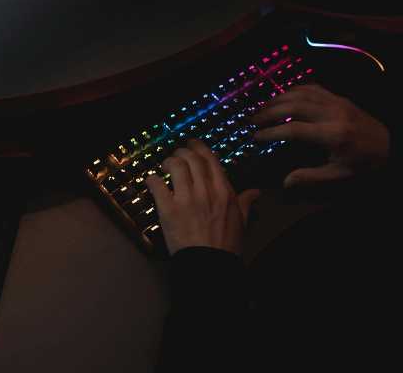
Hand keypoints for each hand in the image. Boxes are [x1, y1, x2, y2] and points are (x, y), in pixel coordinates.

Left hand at [146, 139, 259, 255]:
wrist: (210, 264)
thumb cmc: (226, 245)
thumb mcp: (241, 222)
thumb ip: (245, 203)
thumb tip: (255, 192)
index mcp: (224, 191)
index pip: (210, 159)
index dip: (198, 147)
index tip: (191, 143)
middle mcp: (206, 190)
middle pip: (191, 158)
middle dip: (181, 152)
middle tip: (176, 153)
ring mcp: (186, 198)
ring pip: (175, 166)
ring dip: (168, 161)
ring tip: (164, 165)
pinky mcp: (169, 209)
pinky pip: (157, 185)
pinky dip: (152, 180)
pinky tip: (151, 181)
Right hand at [252, 84, 389, 187]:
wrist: (391, 145)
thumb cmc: (364, 162)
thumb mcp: (339, 174)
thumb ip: (311, 177)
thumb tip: (286, 182)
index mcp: (333, 135)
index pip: (294, 129)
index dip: (272, 132)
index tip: (256, 138)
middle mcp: (333, 114)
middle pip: (294, 106)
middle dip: (269, 112)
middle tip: (253, 120)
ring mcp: (336, 102)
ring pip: (301, 93)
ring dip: (278, 99)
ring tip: (263, 108)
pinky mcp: (339, 97)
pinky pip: (312, 88)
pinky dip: (294, 91)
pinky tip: (283, 98)